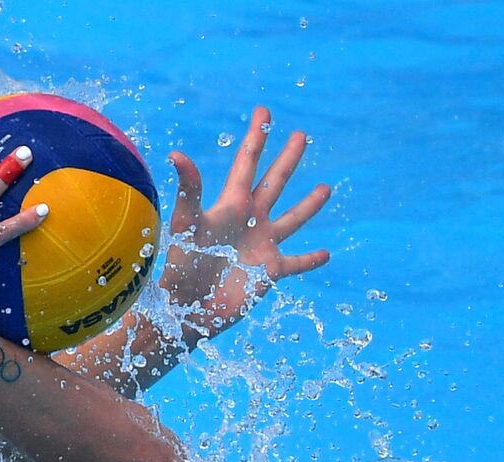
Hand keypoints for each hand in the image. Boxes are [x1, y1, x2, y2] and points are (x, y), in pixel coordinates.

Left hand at [161, 106, 330, 335]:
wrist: (185, 309)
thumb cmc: (181, 268)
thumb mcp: (187, 226)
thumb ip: (189, 192)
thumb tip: (176, 154)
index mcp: (231, 205)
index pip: (247, 162)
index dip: (256, 137)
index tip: (264, 110)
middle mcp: (249, 221)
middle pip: (273, 182)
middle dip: (287, 159)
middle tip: (300, 135)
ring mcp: (262, 245)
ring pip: (292, 219)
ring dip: (309, 205)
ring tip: (324, 188)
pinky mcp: (270, 272)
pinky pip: (297, 263)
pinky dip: (312, 260)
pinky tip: (327, 254)